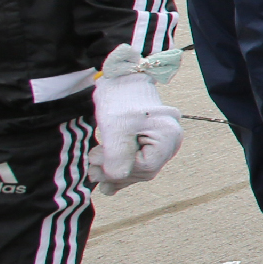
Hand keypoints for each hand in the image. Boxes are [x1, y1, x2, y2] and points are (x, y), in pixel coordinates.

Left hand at [89, 72, 182, 187]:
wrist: (122, 79)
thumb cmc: (121, 98)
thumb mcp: (115, 127)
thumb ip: (117, 156)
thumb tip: (115, 179)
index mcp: (168, 138)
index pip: (145, 167)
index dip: (120, 170)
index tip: (97, 161)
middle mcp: (171, 144)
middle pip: (143, 171)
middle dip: (116, 173)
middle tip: (91, 170)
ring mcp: (163, 145)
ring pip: (139, 169)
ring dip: (116, 173)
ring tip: (94, 172)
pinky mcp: (151, 144)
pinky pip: (138, 163)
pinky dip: (122, 172)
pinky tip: (108, 184)